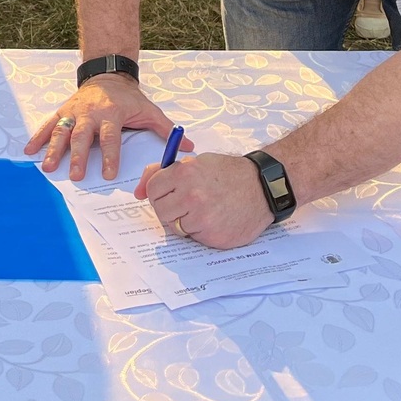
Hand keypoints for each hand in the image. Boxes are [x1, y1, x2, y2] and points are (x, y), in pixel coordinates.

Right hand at [24, 73, 177, 180]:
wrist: (108, 74)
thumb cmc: (129, 98)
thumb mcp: (148, 110)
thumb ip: (166, 129)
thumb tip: (188, 146)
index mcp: (111, 113)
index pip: (110, 137)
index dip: (110, 155)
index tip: (108, 174)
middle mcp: (90, 112)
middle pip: (82, 136)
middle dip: (78, 156)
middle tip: (76, 176)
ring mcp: (74, 111)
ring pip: (62, 131)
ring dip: (54, 150)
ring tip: (49, 168)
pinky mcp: (63, 111)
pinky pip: (49, 124)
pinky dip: (38, 137)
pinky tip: (30, 151)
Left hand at [137, 152, 272, 248]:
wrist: (263, 186)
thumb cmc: (229, 173)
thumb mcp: (196, 162)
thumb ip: (163, 172)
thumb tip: (137, 192)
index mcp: (185, 173)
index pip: (152, 190)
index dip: (159, 192)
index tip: (170, 192)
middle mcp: (192, 196)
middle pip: (160, 211)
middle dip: (170, 208)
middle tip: (187, 202)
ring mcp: (202, 219)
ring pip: (176, 228)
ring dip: (186, 221)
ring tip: (205, 209)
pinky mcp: (213, 237)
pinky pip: (194, 238)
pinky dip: (201, 232)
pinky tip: (216, 219)